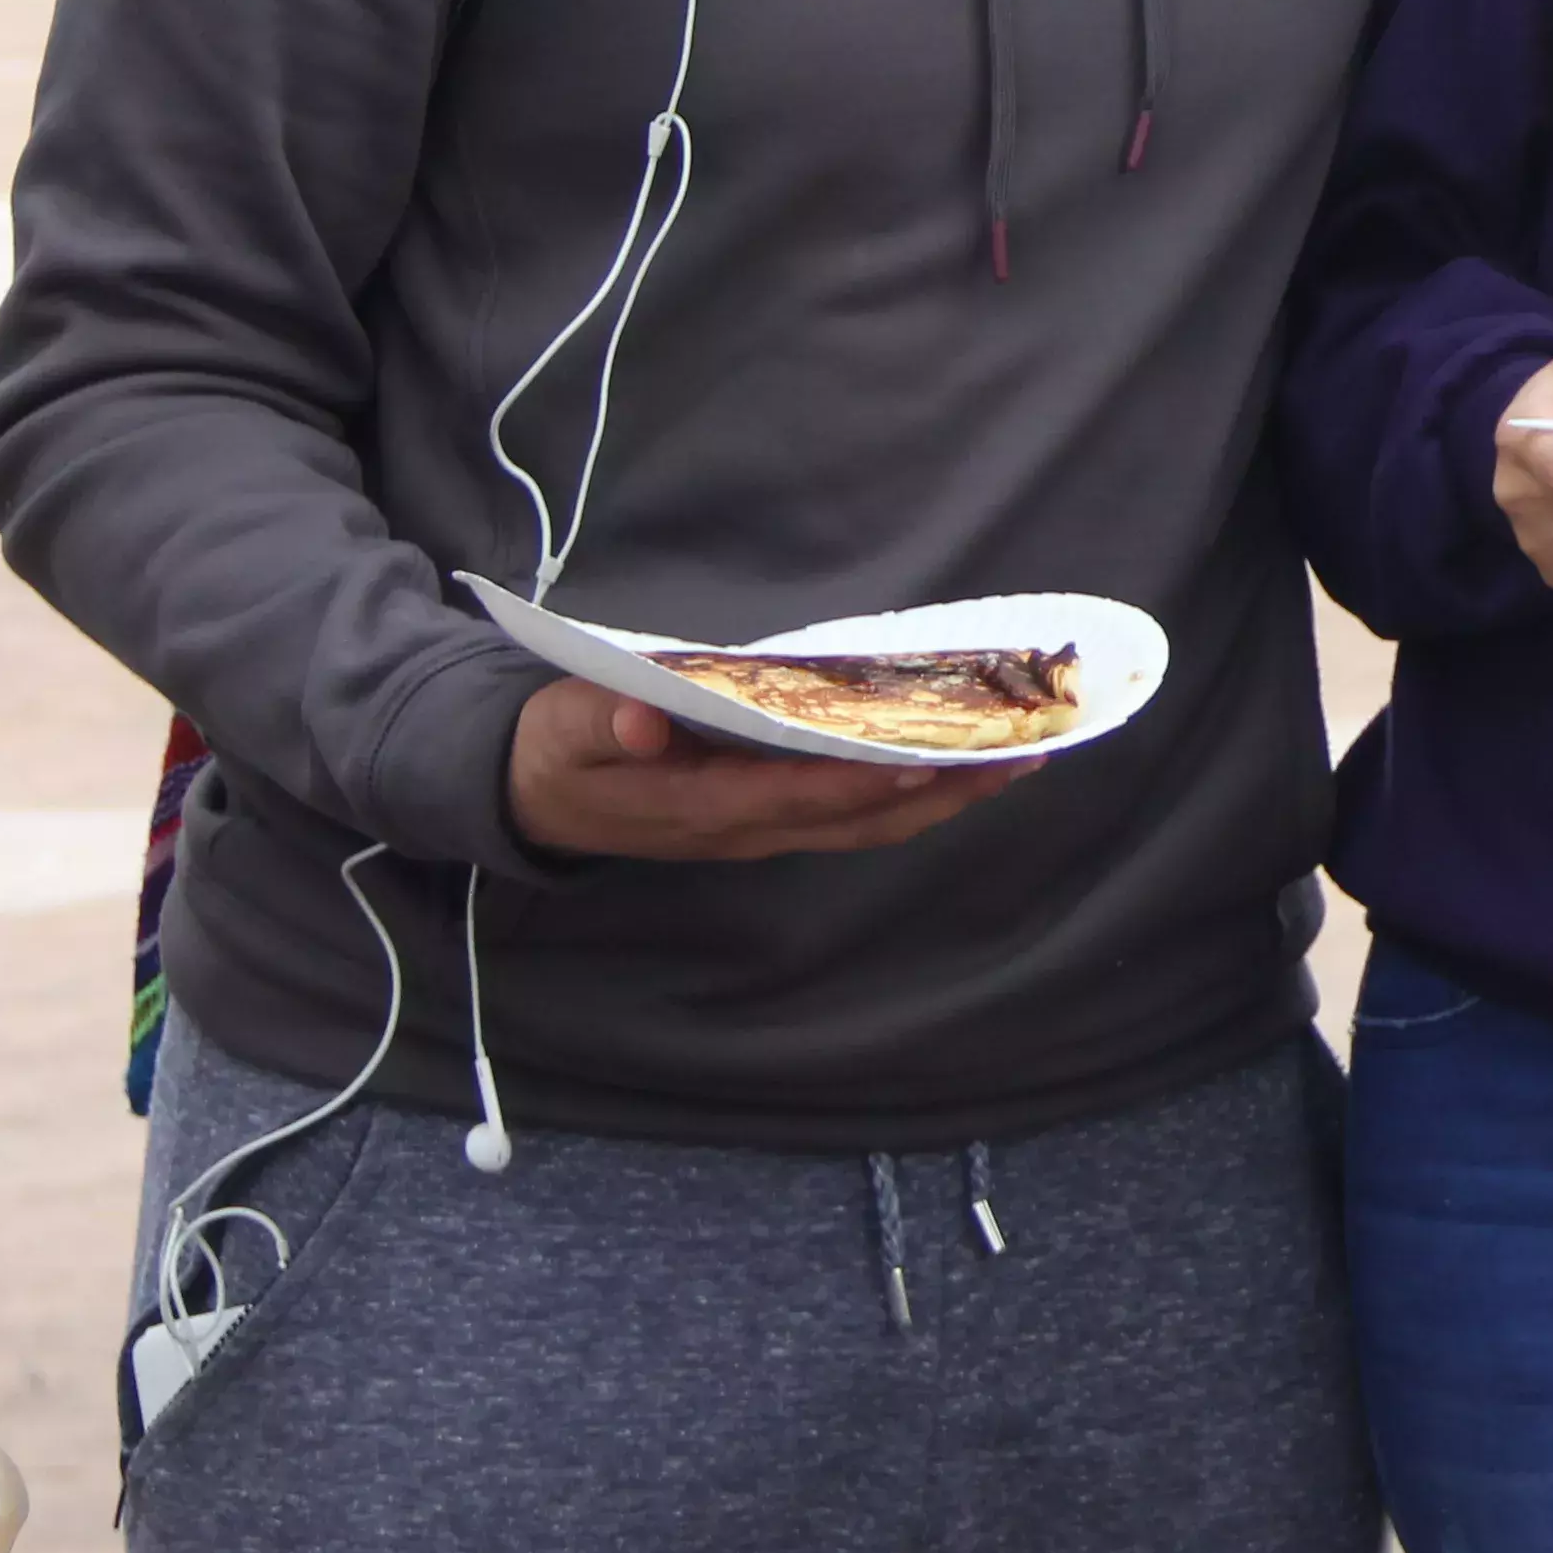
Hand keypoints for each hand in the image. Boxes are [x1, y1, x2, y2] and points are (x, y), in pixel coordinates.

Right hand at [501, 675, 1040, 861]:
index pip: (788, 797)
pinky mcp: (773, 819)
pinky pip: (855, 816)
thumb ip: (601, 722)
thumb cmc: (556, 751)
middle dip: (936, 791)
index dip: (854, 784)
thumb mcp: (562, 727)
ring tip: (1017, 762)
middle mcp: (743, 829)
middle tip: (1016, 756)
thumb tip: (642, 722)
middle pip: (853, 818)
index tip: (919, 762)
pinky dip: (914, 795)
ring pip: (866, 824)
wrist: (535, 799)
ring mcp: (763, 831)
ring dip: (943, 797)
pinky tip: (961, 771)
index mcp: (694, 805)